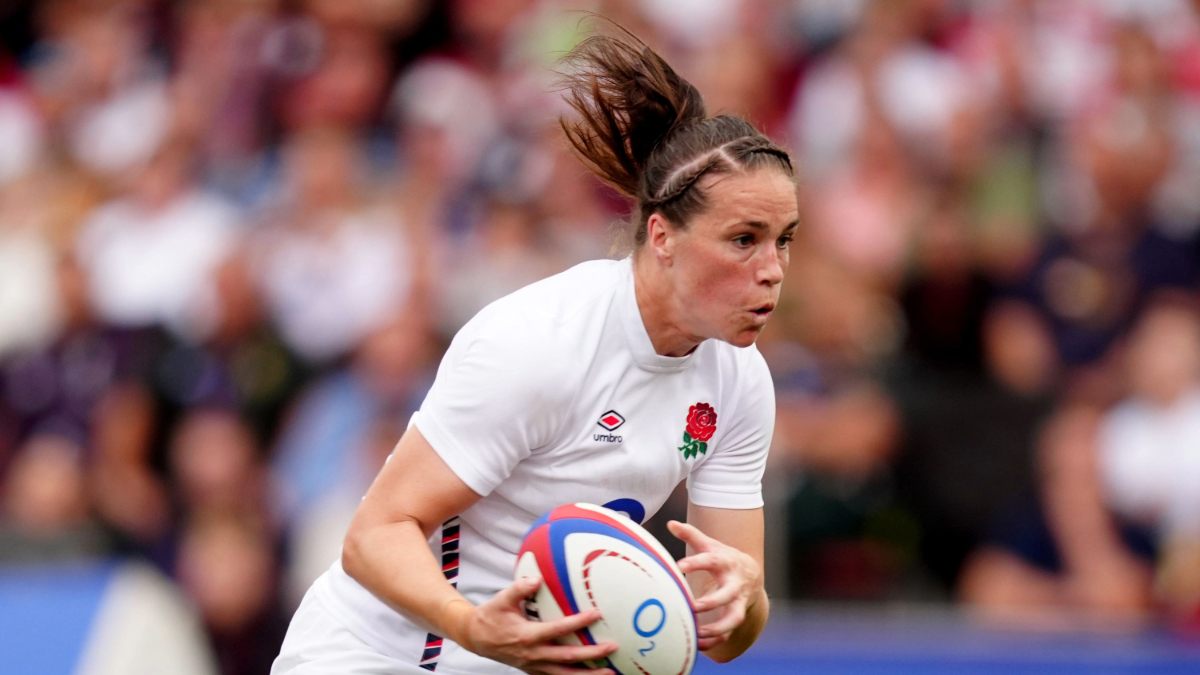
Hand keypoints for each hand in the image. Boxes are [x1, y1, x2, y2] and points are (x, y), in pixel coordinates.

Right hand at [452, 576, 617, 673]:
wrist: (476, 638)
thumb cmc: (491, 616)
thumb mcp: (502, 599)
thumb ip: (519, 588)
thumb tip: (537, 579)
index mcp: (527, 636)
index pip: (558, 630)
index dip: (578, 622)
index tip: (596, 614)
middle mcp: (533, 654)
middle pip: (568, 657)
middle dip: (592, 654)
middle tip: (612, 647)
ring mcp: (534, 666)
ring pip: (565, 674)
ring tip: (609, 672)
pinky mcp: (534, 670)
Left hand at [668, 520, 763, 650]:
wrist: (750, 574)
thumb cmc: (723, 558)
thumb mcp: (710, 545)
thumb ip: (691, 535)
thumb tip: (671, 523)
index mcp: (726, 563)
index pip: (711, 560)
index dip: (696, 562)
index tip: (678, 567)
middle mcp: (735, 584)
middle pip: (727, 595)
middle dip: (712, 602)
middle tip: (692, 606)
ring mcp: (738, 602)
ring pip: (733, 619)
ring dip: (716, 628)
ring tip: (696, 633)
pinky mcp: (735, 617)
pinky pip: (728, 633)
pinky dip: (714, 642)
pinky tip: (697, 645)